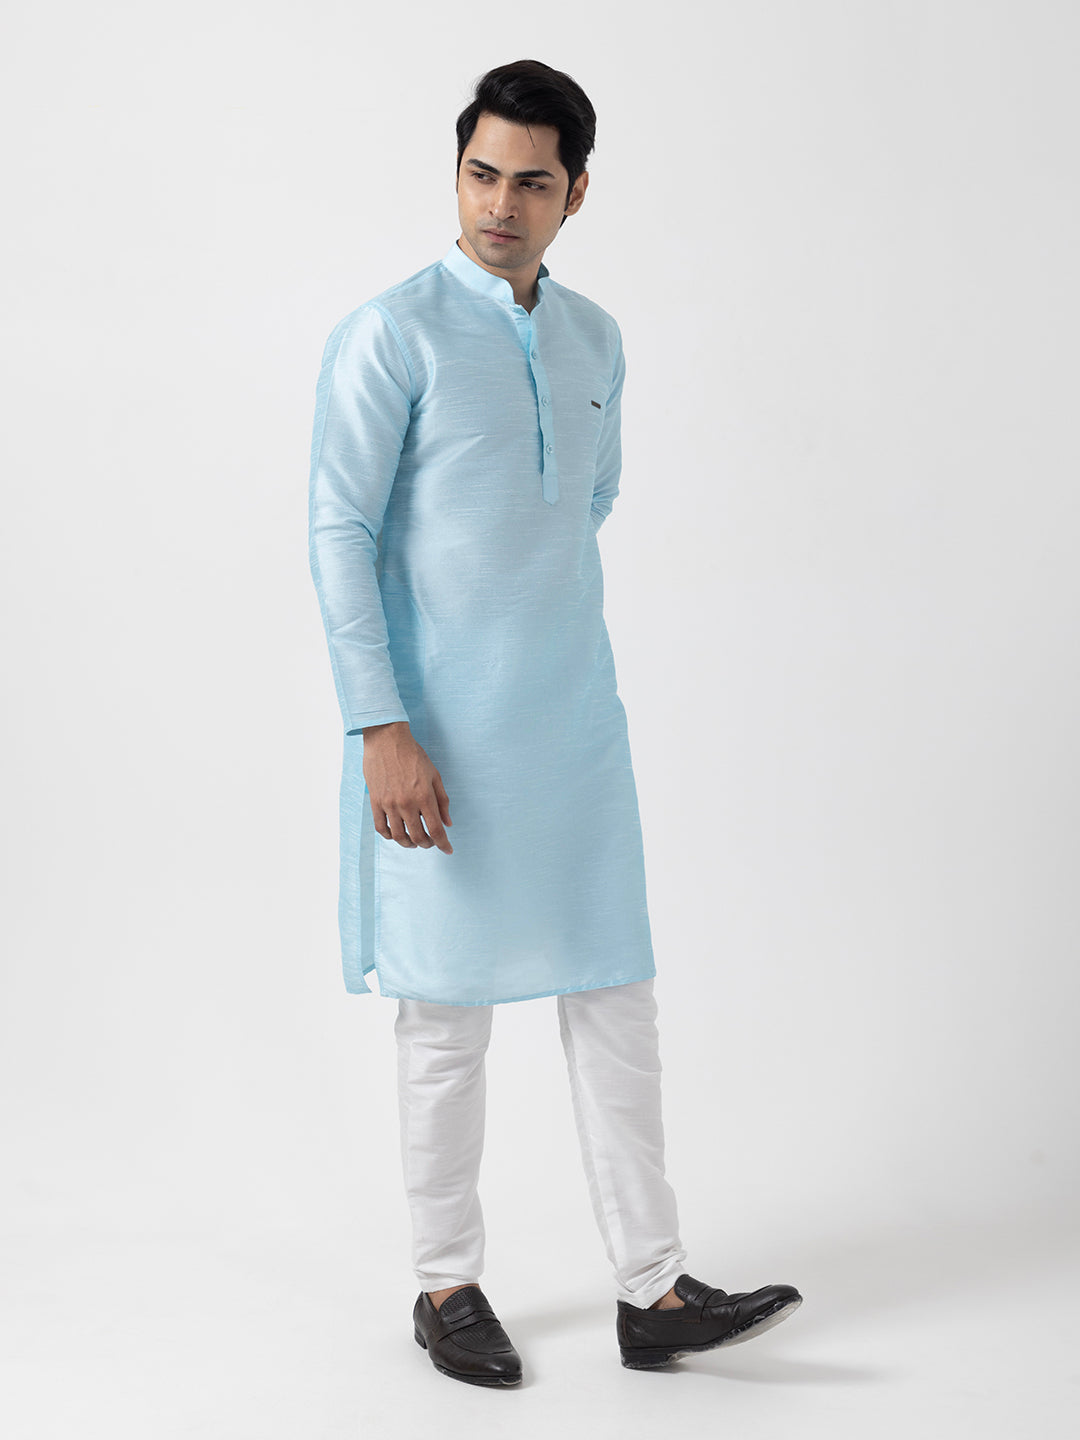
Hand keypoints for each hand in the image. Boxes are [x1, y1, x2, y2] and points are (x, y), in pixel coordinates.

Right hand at [360, 722, 452, 852]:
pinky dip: (389, 836)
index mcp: (424, 796)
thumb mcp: (434, 775)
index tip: (448, 850)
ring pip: (399, 836)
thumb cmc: (413, 754)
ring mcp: (389, 804)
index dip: (443, 844)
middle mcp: (406, 803)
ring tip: (414, 841)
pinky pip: (381, 827)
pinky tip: (396, 834)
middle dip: (427, 844)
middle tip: (431, 843)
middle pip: (418, 837)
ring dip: (409, 843)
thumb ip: (442, 801)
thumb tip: (447, 823)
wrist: (387, 739)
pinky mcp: (375, 801)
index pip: (436, 829)